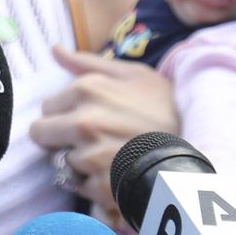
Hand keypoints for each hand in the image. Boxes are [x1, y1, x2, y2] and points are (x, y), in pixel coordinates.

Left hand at [29, 45, 177, 209]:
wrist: (195, 151)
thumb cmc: (164, 109)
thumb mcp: (134, 75)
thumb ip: (88, 62)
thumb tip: (53, 49)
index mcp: (86, 90)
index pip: (46, 107)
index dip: (63, 113)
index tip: (85, 117)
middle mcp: (83, 121)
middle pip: (40, 134)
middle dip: (58, 137)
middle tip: (88, 139)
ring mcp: (90, 155)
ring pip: (60, 160)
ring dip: (78, 161)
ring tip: (109, 156)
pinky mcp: (99, 185)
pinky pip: (78, 186)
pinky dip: (93, 184)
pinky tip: (115, 174)